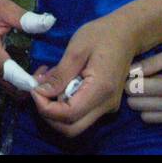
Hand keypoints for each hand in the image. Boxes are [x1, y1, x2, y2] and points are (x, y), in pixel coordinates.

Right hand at [0, 0, 53, 93]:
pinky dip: (14, 80)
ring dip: (20, 85)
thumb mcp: (3, 8)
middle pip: (6, 83)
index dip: (23, 79)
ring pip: (3, 84)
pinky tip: (26, 73)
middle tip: (45, 78)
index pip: (6, 70)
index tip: (39, 83)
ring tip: (39, 76)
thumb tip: (50, 22)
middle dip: (26, 86)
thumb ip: (24, 18)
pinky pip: (0, 79)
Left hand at [31, 13, 141, 137]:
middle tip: (37, 89)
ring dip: (54, 109)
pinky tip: (58, 82)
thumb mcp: (76, 49)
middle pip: (71, 128)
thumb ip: (60, 74)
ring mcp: (107, 107)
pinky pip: (80, 113)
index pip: (69, 115)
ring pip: (74, 123)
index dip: (45, 107)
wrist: (127, 34)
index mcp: (101, 90)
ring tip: (46, 81)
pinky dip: (63, 104)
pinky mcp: (104, 104)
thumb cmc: (102, 35)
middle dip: (48, 114)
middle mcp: (106, 105)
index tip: (34, 88)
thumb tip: (41, 92)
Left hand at [126, 42, 161, 126]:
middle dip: (133, 94)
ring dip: (145, 105)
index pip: (136, 91)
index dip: (129, 82)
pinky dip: (161, 112)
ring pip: (150, 118)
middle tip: (138, 82)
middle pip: (139, 106)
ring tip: (151, 91)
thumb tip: (132, 69)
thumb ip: (154, 62)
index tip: (130, 75)